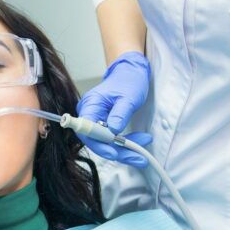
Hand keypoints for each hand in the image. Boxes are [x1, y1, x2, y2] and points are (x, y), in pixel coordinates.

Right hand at [76, 51, 152, 167]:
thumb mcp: (129, 97)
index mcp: (91, 104)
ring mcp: (96, 120)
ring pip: (106, 142)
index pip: (87, 130)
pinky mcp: (105, 124)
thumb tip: (113, 131)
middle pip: (96, 140)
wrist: (131, 73)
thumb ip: (120, 113)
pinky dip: (126, 143)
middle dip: (117, 150)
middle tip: (137, 156)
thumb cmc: (128, 80)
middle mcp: (90, 113)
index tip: (114, 152)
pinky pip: (112, 138)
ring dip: (124, 149)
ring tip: (143, 152)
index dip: (98, 144)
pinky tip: (140, 142)